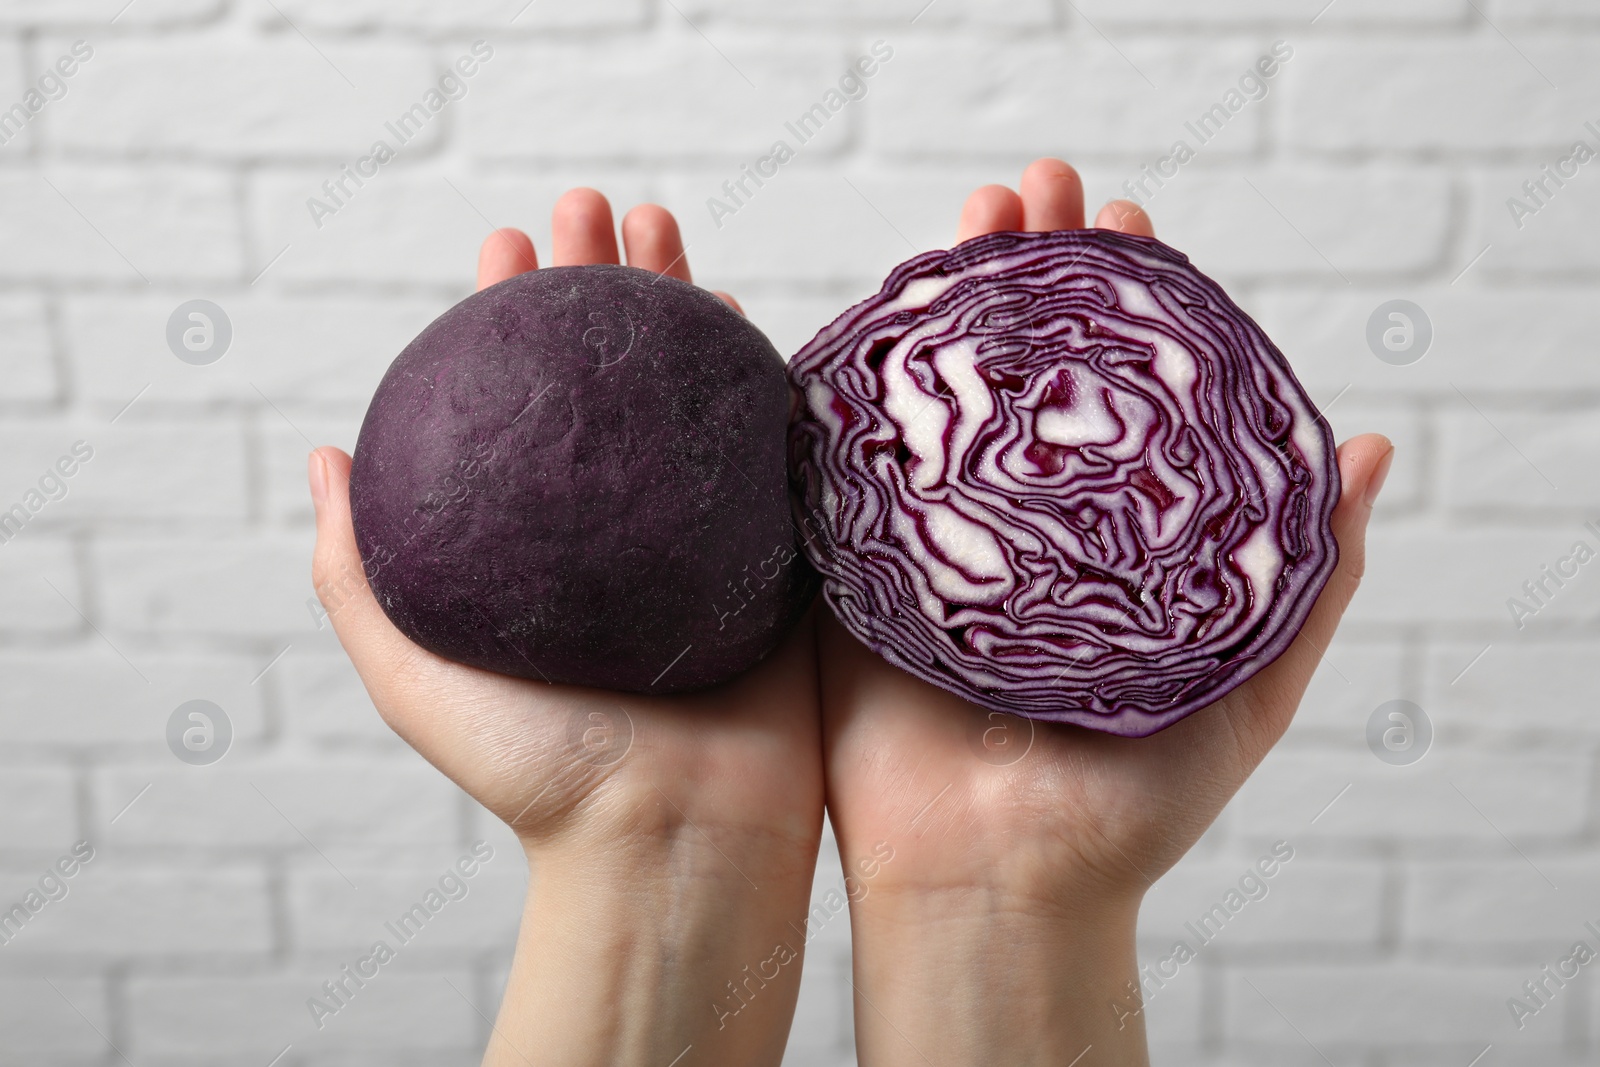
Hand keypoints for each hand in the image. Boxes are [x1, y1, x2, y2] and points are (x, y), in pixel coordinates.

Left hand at [310, 190, 823, 1066]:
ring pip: (690, 387)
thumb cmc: (543, 776)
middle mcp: (620, 524)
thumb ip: (357, 574)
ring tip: (658, 220)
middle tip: (586, 202)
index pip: (525, 402)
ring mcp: (702, 530)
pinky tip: (741, 309)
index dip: (508, 316)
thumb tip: (322, 459)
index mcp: (542, 541)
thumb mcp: (414, 674)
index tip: (501, 247)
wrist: (674, 837)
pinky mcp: (778, 550)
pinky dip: (758, 371)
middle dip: (597, 278)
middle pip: (610, 374)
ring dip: (677, 296)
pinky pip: (770, 441)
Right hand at [819, 159, 1394, 1065]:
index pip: (1115, 387)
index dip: (1125, 299)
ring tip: (972, 216)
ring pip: (938, 392)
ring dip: (950, 297)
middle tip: (1038, 189)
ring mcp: (932, 537)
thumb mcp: (1247, 685)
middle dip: (1030, 268)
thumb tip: (1369, 447)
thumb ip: (1309, 577)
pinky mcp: (850, 567)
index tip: (1130, 221)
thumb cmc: (1131, 807)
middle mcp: (1021, 522)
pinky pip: (846, 462)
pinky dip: (855, 382)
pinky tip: (875, 312)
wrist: (999, 887)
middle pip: (1021, 366)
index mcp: (1107, 534)